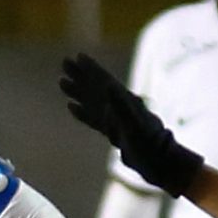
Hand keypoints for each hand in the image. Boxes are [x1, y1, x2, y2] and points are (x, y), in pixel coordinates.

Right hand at [59, 53, 204, 198]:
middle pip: (95, 86)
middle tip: (64, 62)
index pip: (104, 80)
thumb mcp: (135, 122)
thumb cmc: (149, 142)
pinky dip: (81, 111)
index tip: (78, 56)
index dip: (91, 68)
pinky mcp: (111, 132)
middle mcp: (117, 106)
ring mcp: (113, 119)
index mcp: (124, 100)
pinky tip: (71, 107)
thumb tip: (108, 85)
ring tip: (61, 82)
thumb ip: (121, 104)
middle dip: (80, 74)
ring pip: (91, 101)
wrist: (156, 161)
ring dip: (77, 91)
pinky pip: (92, 118)